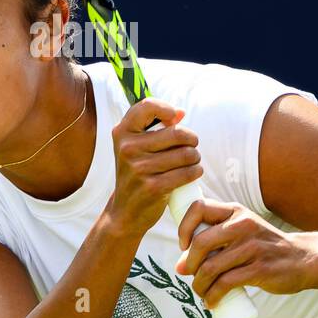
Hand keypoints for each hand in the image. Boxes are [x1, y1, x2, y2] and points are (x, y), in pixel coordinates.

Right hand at [104, 97, 202, 239]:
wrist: (125, 212)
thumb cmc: (136, 173)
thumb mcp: (136, 148)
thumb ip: (155, 127)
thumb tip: (180, 112)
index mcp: (122, 133)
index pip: (147, 106)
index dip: (167, 109)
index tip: (175, 119)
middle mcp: (128, 148)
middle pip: (177, 132)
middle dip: (191, 139)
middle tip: (191, 147)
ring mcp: (139, 168)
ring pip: (186, 153)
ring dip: (195, 157)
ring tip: (191, 162)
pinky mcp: (153, 187)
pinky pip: (187, 173)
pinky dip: (195, 172)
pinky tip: (192, 173)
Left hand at [174, 199, 317, 308]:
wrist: (303, 259)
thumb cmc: (265, 246)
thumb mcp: (244, 228)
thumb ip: (218, 235)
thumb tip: (181, 262)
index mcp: (236, 211)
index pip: (198, 208)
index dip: (184, 227)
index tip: (183, 245)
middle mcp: (243, 224)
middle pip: (200, 242)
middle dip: (188, 263)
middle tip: (187, 274)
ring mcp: (252, 247)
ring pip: (211, 267)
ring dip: (198, 285)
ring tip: (200, 292)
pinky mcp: (260, 269)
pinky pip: (226, 283)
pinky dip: (213, 296)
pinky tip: (211, 302)